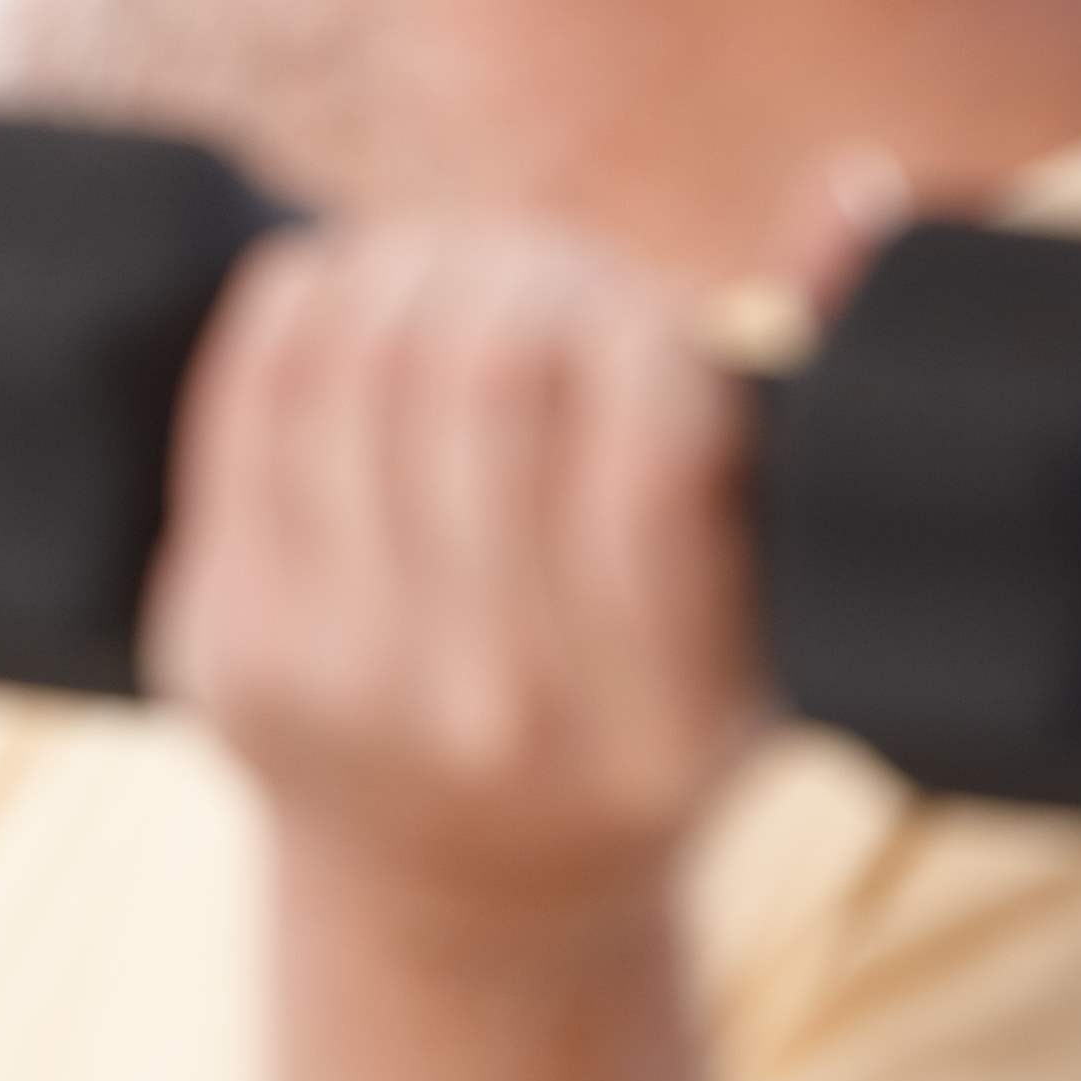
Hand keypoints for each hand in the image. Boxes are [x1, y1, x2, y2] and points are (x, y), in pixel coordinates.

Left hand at [146, 214, 766, 920]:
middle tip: (541, 267)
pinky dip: (300, 304)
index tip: (651, 316)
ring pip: (361, 361)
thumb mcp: (776, 610)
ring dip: (413, 269)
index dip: (653, 328)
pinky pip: (251, 403)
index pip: (655, 444)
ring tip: (452, 268)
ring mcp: (344, 689)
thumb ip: (822, 400)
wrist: (459, 891)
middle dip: (527, 274)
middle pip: (491, 372)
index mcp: (665, 720)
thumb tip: (854, 190)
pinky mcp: (226, 650)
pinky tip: (342, 286)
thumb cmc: (651, 706)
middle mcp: (500, 718)